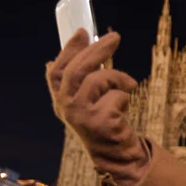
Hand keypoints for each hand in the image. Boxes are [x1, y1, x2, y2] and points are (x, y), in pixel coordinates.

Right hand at [45, 28, 148, 185]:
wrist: (118, 153)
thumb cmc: (105, 120)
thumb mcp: (90, 97)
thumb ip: (83, 74)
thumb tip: (80, 39)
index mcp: (61, 100)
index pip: (57, 72)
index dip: (69, 50)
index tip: (83, 32)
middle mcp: (66, 108)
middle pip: (77, 71)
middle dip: (97, 50)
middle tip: (115, 37)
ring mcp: (81, 117)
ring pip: (98, 80)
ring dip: (118, 77)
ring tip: (129, 84)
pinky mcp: (100, 123)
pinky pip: (117, 97)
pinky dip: (125, 97)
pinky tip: (124, 108)